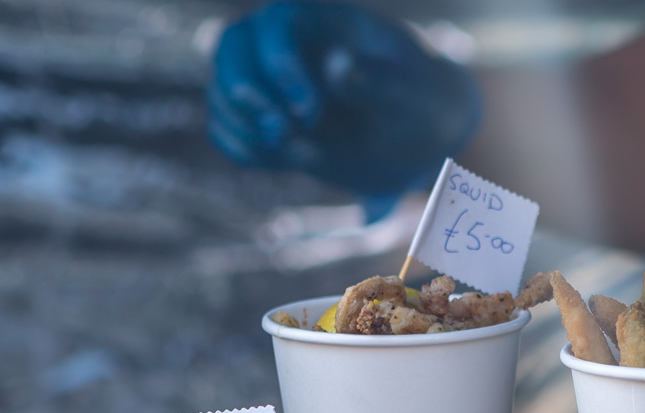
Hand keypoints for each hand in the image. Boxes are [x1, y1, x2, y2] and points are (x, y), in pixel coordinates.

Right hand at [209, 1, 480, 206]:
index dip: (279, 65)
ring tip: (304, 155)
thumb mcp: (412, 98)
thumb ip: (376, 81)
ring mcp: (268, 80)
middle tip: (282, 134)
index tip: (310, 112)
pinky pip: (226, 130)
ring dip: (249, 129)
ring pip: (223, 91)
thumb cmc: (421, 107)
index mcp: (324, 21)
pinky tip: (292, 158)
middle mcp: (286, 43)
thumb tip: (337, 65)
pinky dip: (246, 149)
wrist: (419, 140)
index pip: (274, 24)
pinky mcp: (263, 117)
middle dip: (246, 96)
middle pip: (230, 49)